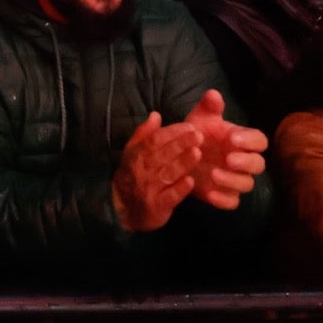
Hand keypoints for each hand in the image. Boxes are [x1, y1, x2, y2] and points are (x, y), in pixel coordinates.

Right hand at [112, 112, 200, 231]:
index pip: (154, 140)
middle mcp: (142, 171)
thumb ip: (145, 133)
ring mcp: (149, 190)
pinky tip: (191, 181)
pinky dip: (180, 189)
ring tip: (197, 153)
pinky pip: (170, 196)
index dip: (172, 132)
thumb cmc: (133, 175)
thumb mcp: (133, 152)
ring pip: (167, 174)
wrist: (124, 208)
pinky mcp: (157, 207)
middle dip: (181, 144)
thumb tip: (156, 115)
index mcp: (137, 155)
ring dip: (182, 163)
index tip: (189, 126)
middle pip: (162, 155)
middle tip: (199, 136)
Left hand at [181, 89, 267, 209]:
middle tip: (229, 159)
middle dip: (246, 162)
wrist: (178, 156)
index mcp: (242, 140)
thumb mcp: (199, 118)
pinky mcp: (225, 195)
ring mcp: (235, 179)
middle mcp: (243, 161)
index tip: (233, 139)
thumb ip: (209, 107)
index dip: (250, 141)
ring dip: (233, 181)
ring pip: (247, 184)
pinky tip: (210, 193)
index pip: (259, 141)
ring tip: (213, 174)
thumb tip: (213, 94)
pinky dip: (224, 200)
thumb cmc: (195, 134)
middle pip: (259, 165)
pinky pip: (232, 202)